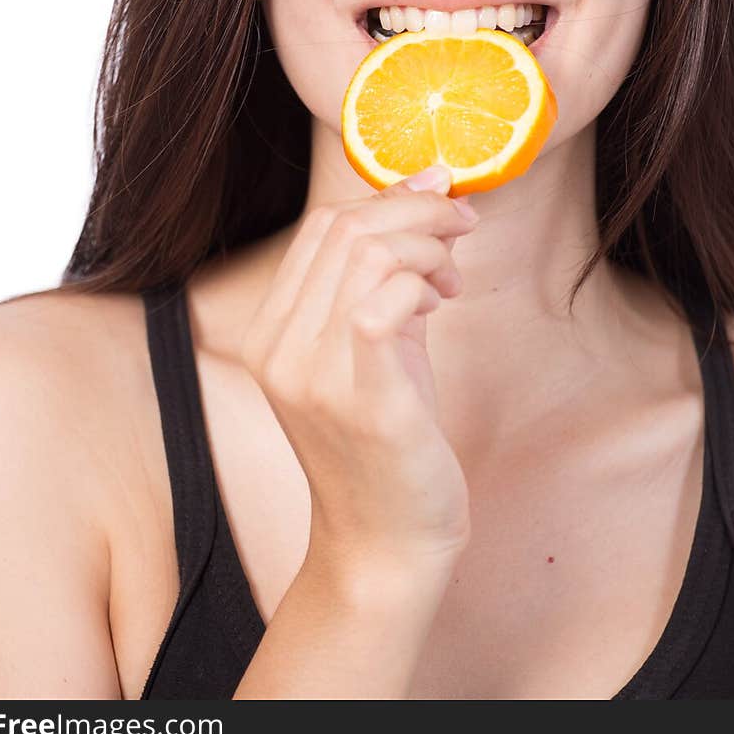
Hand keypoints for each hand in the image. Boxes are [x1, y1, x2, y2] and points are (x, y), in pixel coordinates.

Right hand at [240, 165, 478, 578]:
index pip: (321, 227)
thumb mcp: (374, 346)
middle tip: (462, 225)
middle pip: (345, 230)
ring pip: (369, 254)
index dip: (386, 196)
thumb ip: (385, 277)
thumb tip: (423, 192)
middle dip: (417, 211)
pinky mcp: (360, 399)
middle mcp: (279, 348)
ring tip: (452, 279)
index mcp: (271, 331)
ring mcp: (313, 375)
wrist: (387, 542)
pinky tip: (441, 304)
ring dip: (429, 247)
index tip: (438, 191)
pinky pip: (381, 304)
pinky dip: (422, 284)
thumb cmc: (387, 441)